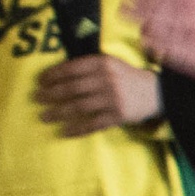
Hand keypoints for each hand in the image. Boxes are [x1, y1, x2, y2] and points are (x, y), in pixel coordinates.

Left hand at [35, 51, 156, 135]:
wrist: (158, 92)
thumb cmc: (126, 77)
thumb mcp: (110, 64)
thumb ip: (87, 67)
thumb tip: (55, 76)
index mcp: (102, 63)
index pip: (71, 68)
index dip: (52, 75)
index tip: (39, 82)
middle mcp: (107, 79)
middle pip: (72, 88)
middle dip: (50, 94)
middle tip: (36, 99)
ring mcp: (114, 99)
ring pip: (79, 107)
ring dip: (58, 112)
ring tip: (44, 116)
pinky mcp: (119, 116)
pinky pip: (94, 124)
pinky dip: (78, 129)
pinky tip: (64, 132)